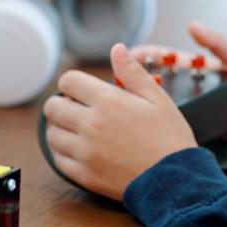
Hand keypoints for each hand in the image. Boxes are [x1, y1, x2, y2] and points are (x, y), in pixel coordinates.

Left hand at [42, 43, 196, 200]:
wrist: (175, 179)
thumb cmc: (169, 135)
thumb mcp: (157, 97)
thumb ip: (132, 71)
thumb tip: (116, 48)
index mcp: (108, 101)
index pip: (68, 81)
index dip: (73, 82)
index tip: (82, 89)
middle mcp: (90, 125)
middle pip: (53, 107)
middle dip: (62, 102)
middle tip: (78, 107)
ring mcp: (85, 152)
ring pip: (51, 134)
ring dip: (60, 127)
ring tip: (78, 128)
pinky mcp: (84, 175)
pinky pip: (58, 159)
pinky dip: (63, 151)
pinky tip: (79, 148)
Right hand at [131, 21, 226, 160]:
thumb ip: (216, 42)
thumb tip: (191, 24)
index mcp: (198, 69)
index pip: (165, 59)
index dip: (145, 56)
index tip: (126, 54)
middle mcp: (190, 88)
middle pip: (155, 80)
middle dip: (134, 77)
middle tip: (117, 79)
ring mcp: (191, 108)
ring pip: (159, 103)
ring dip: (141, 100)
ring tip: (123, 99)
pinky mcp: (194, 127)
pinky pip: (171, 123)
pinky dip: (155, 120)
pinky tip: (141, 122)